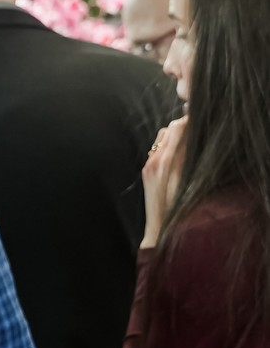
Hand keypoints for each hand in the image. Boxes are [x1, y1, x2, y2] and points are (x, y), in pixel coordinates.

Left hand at [141, 117, 186, 246]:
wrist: (160, 226)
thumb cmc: (179, 207)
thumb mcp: (191, 180)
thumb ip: (191, 157)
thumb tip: (195, 138)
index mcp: (169, 160)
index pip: (178, 127)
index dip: (190, 121)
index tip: (200, 123)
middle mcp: (156, 159)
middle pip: (169, 128)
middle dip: (182, 127)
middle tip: (195, 132)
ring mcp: (149, 164)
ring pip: (161, 137)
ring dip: (173, 136)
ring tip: (186, 143)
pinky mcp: (146, 170)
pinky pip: (156, 149)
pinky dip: (166, 146)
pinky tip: (176, 155)